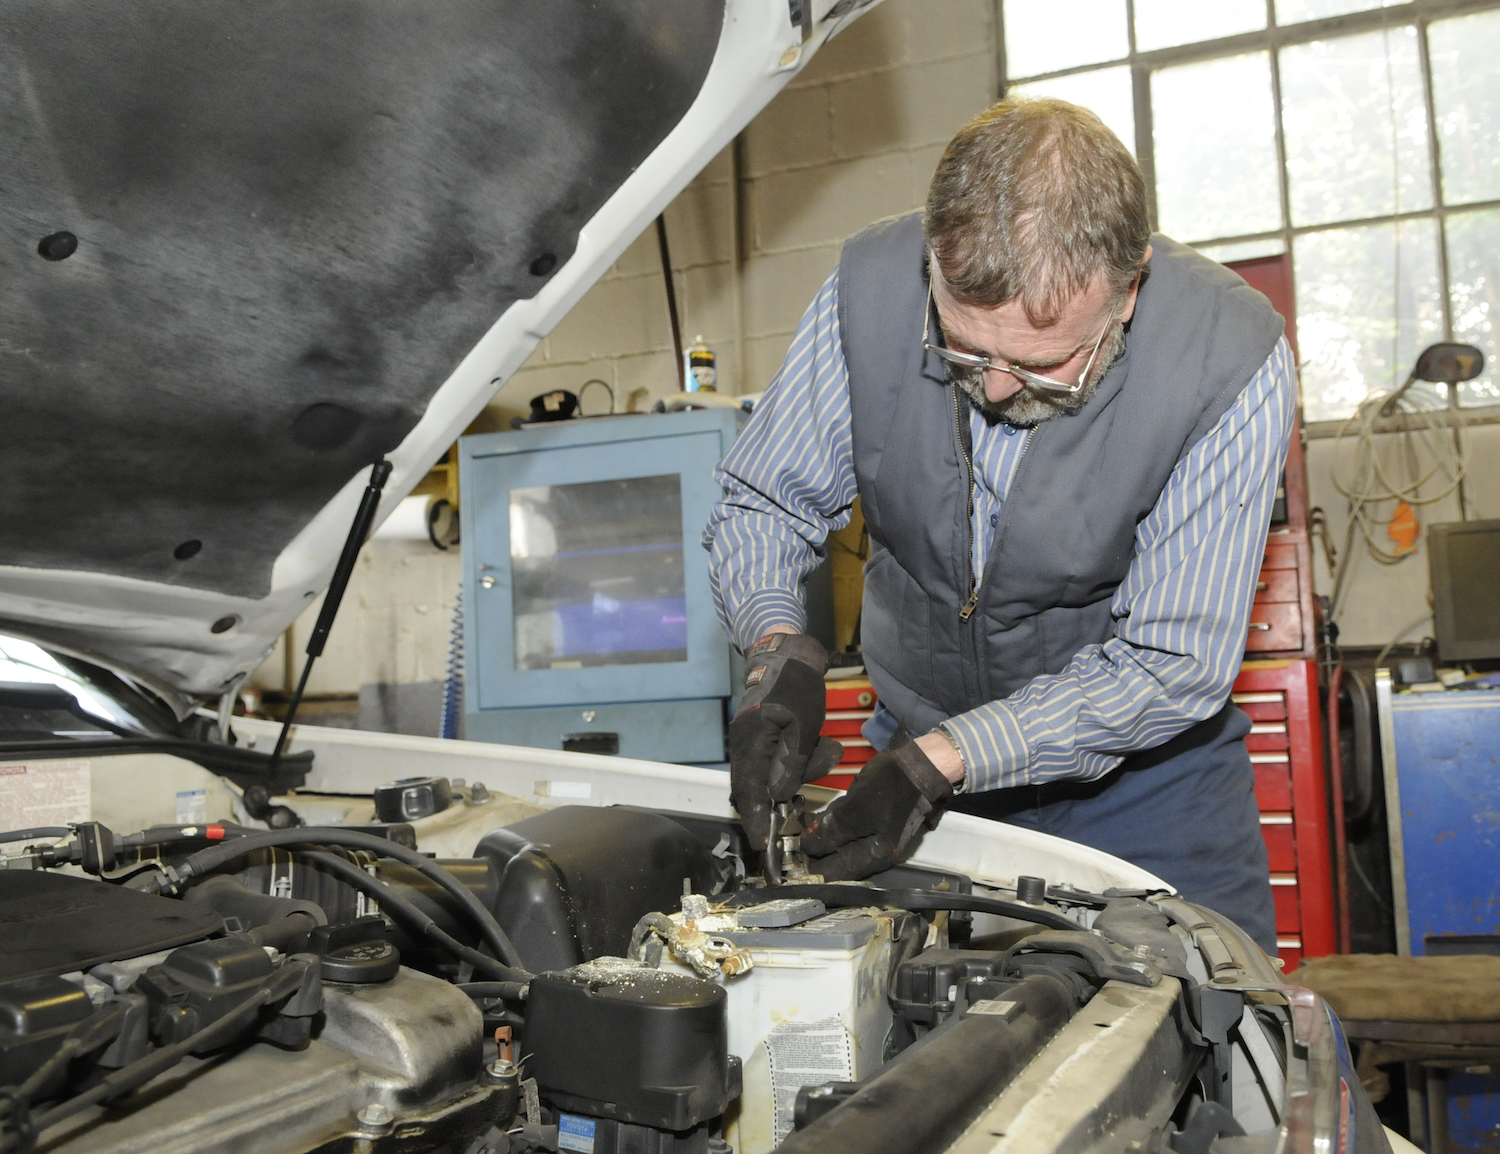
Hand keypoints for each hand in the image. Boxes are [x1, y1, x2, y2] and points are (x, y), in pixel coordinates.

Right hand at [728, 632, 844, 850]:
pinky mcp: (759, 736)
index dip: (755, 820)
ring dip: (799, 771)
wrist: (789, 655)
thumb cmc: (797, 689)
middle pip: (753, 788)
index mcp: (750, 743)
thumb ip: (790, 765)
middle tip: (794, 816)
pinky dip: (795, 762)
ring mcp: (749, 740)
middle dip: (774, 805)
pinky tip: (820, 747)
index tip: (762, 844)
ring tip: (825, 750)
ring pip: (768, 774)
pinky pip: (773, 760)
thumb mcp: (801, 728)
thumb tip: (778, 797)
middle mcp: (743, 745)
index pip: (749, 792)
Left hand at [801, 737, 953, 879]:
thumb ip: (830, 833)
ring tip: (800, 824)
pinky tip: (817, 817)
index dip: (808, 866)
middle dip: (812, 850)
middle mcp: (875, 855)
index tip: (789, 853)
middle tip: (791, 834)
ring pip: (839, 846)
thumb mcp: (855, 811)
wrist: (920, 764)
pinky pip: (848, 832)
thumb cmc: (890, 787)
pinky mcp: (874, 824)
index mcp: (873, 857)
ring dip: (820, 837)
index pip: (833, 874)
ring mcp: (875, 839)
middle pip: (835, 862)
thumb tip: (806, 848)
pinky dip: (832, 827)